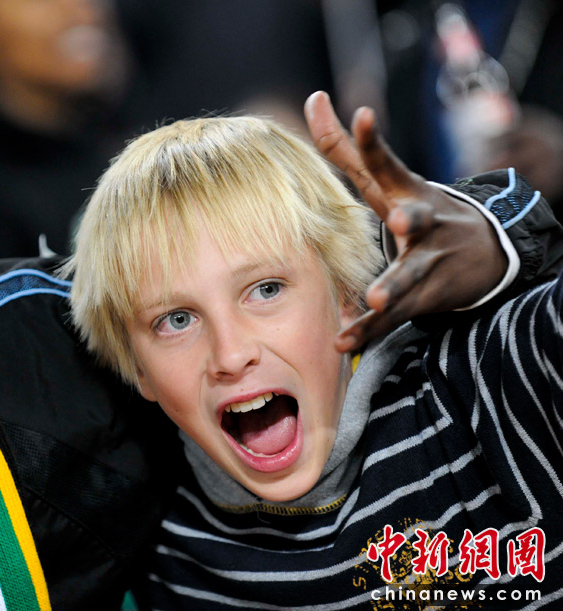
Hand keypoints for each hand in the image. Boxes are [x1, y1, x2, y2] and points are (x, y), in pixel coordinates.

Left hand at [304, 91, 506, 352]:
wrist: (485, 252)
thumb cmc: (419, 209)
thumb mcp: (388, 179)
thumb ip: (346, 146)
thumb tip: (313, 97)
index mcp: (407, 192)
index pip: (386, 163)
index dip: (373, 139)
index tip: (362, 114)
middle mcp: (423, 225)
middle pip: (416, 220)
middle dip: (409, 219)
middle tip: (398, 220)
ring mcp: (426, 264)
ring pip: (408, 277)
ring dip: (392, 288)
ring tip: (375, 300)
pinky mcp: (422, 300)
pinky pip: (392, 319)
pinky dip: (368, 332)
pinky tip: (343, 343)